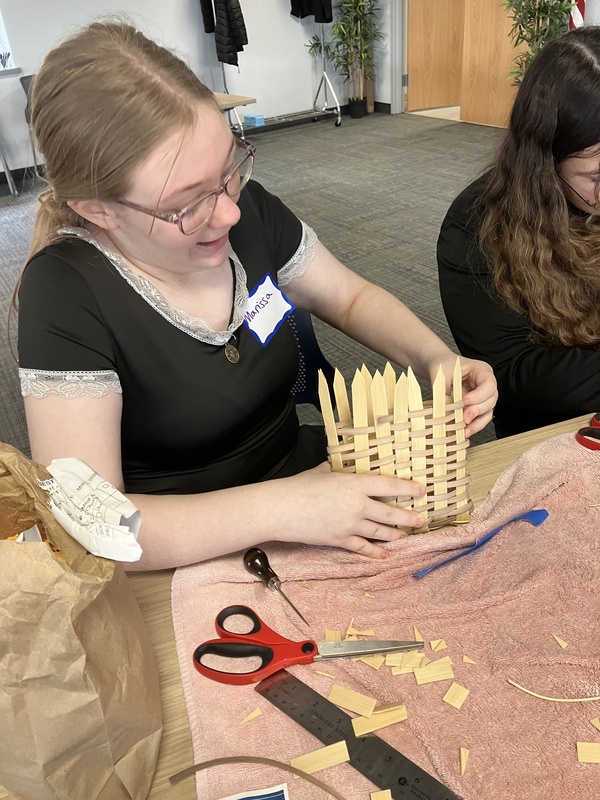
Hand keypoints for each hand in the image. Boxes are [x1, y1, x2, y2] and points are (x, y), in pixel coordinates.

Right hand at [277, 464, 426, 558]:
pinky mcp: (340, 541)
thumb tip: (343, 465)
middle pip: (390, 514)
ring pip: (381, 533)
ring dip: (396, 535)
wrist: (281, 509)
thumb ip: (339, 470)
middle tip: (420, 519)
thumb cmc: (299, 486)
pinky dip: (376, 552)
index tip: (421, 491)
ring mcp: (350, 526)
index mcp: (354, 485)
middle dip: (408, 518)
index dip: (408, 489)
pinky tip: (385, 554)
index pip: (389, 487)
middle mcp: (357, 506)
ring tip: (406, 535)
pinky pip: (363, 548)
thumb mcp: (323, 471)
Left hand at [430, 355, 496, 436]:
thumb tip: (443, 409)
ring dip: (477, 422)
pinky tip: (464, 432)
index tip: (464, 401)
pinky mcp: (477, 407)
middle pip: (491, 400)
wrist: (439, 369)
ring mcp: (483, 396)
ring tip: (465, 430)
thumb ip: (443, 389)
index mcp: (482, 370)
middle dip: (477, 410)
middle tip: (464, 418)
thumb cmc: (442, 366)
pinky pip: (479, 418)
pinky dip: (473, 426)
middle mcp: (486, 384)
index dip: (479, 395)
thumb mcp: (441, 374)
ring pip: (487, 412)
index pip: (489, 384)